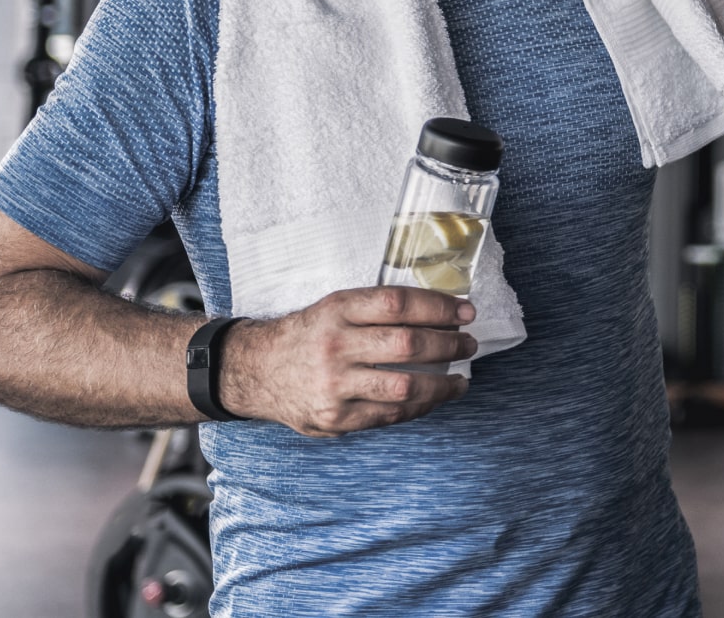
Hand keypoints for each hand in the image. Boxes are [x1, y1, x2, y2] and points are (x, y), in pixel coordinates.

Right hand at [218, 287, 476, 436]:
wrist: (255, 371)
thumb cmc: (309, 335)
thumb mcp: (334, 307)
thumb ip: (378, 308)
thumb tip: (443, 311)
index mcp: (336, 309)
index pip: (399, 304)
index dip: (440, 307)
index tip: (466, 311)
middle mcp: (334, 346)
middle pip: (407, 345)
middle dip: (449, 344)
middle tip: (469, 343)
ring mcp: (334, 386)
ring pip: (405, 386)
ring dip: (443, 383)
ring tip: (461, 378)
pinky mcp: (335, 419)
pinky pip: (390, 415)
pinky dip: (420, 407)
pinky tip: (434, 398)